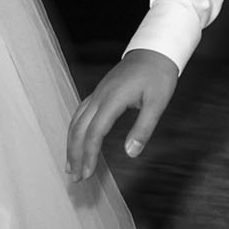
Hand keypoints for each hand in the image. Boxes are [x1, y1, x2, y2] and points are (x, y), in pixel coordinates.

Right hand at [66, 49, 178, 181]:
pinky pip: (81, 113)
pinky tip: (76, 140)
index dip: (89, 154)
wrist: (155, 50)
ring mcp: (98, 93)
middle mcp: (100, 96)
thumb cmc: (159, 76)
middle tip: (75, 178)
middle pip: (79, 128)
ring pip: (76, 120)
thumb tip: (131, 153)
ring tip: (70, 165)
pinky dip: (75, 130)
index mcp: (113, 99)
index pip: (95, 132)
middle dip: (75, 154)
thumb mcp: (158, 103)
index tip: (87, 174)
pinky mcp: (99, 92)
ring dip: (71, 144)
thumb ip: (144, 128)